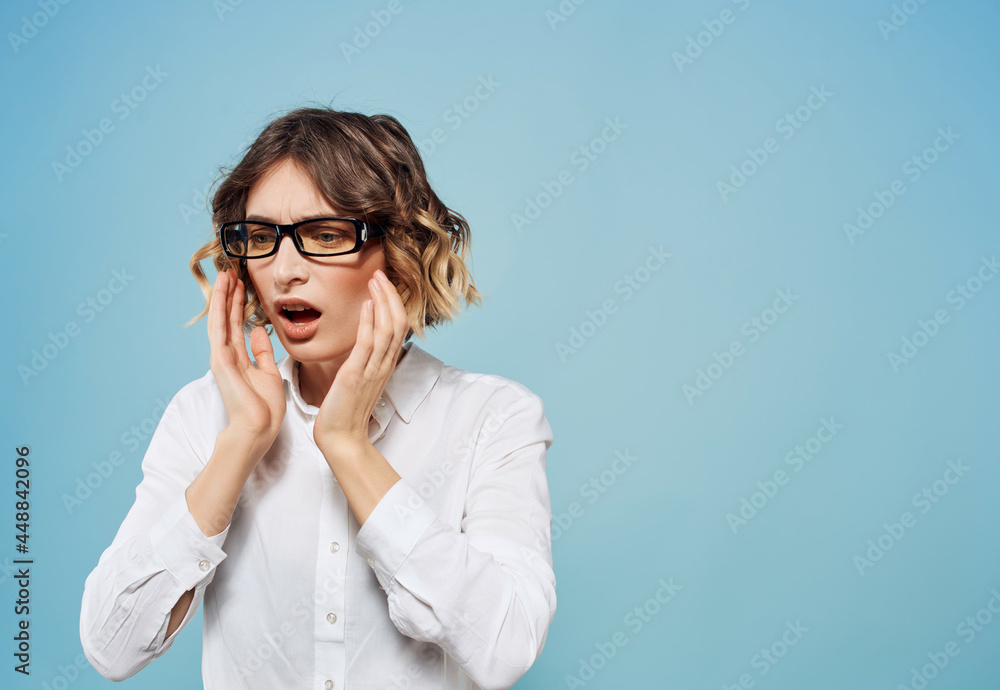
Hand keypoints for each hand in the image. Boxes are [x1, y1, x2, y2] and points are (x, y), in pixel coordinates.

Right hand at [207, 268, 285, 461]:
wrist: (259, 427)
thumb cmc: (265, 407)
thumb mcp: (268, 373)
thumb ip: (262, 352)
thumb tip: (258, 332)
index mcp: (240, 359)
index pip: (238, 325)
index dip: (239, 304)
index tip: (242, 285)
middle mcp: (227, 355)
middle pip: (227, 318)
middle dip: (229, 294)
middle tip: (230, 271)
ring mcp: (221, 356)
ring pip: (221, 318)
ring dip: (222, 295)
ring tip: (225, 273)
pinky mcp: (220, 359)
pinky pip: (220, 326)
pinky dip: (221, 306)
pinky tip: (223, 289)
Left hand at [313, 269, 408, 450]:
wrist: (341, 437)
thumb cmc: (345, 409)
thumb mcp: (359, 378)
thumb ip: (364, 358)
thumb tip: (363, 336)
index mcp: (384, 364)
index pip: (397, 327)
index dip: (393, 302)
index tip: (383, 283)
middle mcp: (383, 365)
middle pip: (397, 323)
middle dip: (390, 295)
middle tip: (380, 274)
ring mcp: (371, 370)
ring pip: (387, 329)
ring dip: (382, 302)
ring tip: (375, 281)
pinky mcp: (355, 375)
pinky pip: (367, 345)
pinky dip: (368, 322)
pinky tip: (365, 305)